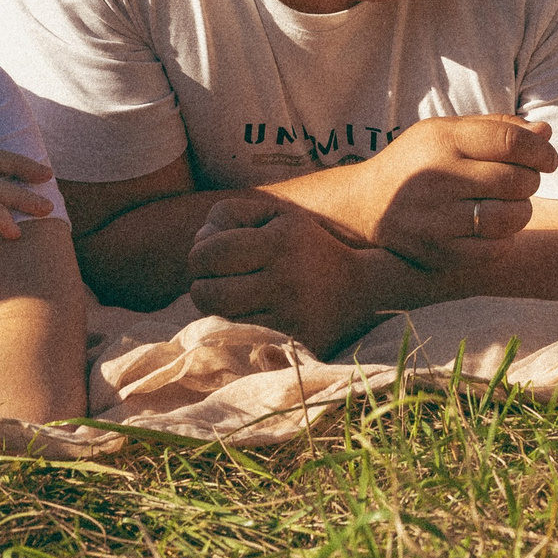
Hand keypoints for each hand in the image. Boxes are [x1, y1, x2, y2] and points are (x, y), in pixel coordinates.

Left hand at [187, 198, 387, 355]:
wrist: (359, 293)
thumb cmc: (306, 248)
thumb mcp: (276, 216)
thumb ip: (231, 214)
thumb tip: (199, 240)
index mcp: (280, 242)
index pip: (211, 253)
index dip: (198, 256)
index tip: (210, 258)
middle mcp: (285, 279)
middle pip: (208, 294)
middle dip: (201, 286)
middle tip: (213, 281)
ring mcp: (290, 316)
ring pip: (222, 320)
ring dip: (217, 310)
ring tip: (232, 298)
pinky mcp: (293, 343)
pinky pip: (243, 340)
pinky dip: (238, 328)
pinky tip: (250, 315)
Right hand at [339, 115, 555, 269]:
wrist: (366, 205)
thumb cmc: (419, 162)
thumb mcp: (448, 131)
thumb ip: (496, 128)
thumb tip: (546, 134)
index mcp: (443, 139)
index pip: (511, 142)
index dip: (541, 151)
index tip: (547, 159)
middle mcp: (438, 177)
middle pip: (516, 180)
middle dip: (531, 180)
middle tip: (521, 182)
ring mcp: (437, 218)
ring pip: (511, 217)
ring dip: (521, 211)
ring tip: (509, 204)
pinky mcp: (438, 251)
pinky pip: (495, 249)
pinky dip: (504, 239)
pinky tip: (491, 228)